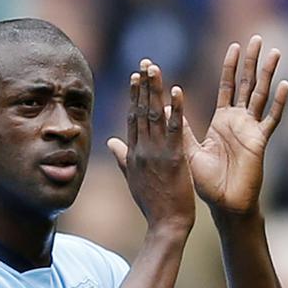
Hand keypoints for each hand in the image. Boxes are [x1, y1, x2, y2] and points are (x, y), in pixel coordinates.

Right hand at [107, 62, 195, 235]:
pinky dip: (175, 109)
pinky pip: (173, 129)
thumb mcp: (133, 179)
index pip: (132, 119)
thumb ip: (122, 158)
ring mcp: (155, 153)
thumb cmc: (153, 205)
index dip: (133, 96)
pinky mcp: (172, 158)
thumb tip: (110, 141)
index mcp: (133, 154)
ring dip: (154, 89)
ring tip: (154, 68)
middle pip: (140, 111)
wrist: (165, 225)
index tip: (135, 76)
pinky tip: (177, 90)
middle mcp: (141, 150)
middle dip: (142, 85)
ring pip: (153, 115)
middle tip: (144, 62)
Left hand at [185, 35, 287, 215]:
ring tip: (275, 51)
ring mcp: (251, 130)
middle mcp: (238, 121)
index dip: (229, 66)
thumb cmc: (207, 183)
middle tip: (256, 37)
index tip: (232, 45)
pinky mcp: (260, 142)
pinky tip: (285, 84)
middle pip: (246, 84)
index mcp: (221, 121)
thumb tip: (164, 107)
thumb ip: (180, 129)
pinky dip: (279, 102)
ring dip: (267, 73)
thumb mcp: (188, 151)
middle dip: (251, 61)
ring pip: (261, 95)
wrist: (225, 205)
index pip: (226, 86)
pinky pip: (272, 119)